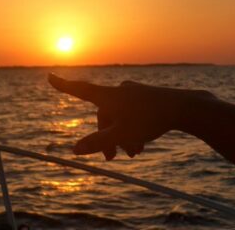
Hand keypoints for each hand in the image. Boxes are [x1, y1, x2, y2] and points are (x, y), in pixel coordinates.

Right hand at [47, 73, 215, 159]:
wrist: (185, 107)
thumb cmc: (151, 120)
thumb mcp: (121, 134)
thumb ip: (98, 143)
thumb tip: (74, 150)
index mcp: (109, 96)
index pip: (80, 90)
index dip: (63, 86)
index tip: (49, 76)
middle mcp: (119, 91)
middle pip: (104, 115)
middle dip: (107, 137)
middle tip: (112, 159)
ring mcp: (134, 93)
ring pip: (120, 117)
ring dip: (122, 136)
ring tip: (134, 154)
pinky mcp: (148, 97)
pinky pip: (133, 114)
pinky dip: (133, 129)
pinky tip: (142, 144)